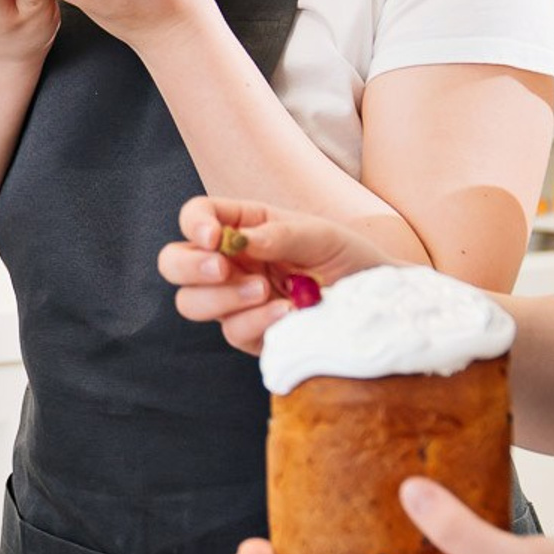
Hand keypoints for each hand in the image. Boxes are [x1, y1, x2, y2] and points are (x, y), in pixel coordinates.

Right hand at [157, 197, 393, 354]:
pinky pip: (231, 332)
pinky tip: (287, 312)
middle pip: (174, 263)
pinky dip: (255, 321)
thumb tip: (239, 241)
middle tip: (221, 268)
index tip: (214, 237)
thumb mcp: (322, 235)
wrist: (379, 304)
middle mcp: (229, 263)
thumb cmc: (349, 258)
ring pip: (191, 302)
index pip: (197, 217)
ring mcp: (234, 302)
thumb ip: (279, 234)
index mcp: (241, 227)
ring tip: (264, 291)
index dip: (194, 224)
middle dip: (189, 266)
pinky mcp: (250, 335)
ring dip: (221, 297)